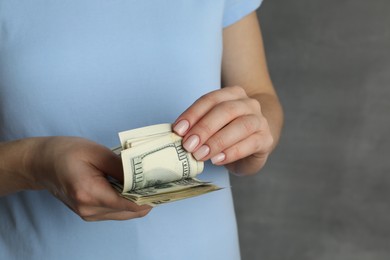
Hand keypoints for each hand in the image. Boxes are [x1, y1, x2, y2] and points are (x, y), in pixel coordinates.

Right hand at [30, 137, 150, 220]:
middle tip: (161, 182)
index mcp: (89, 193)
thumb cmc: (65, 152)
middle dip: (147, 197)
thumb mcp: (96, 153)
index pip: (129, 203)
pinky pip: (116, 211)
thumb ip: (121, 166)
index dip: (149, 196)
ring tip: (149, 183)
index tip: (165, 186)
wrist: (40, 163)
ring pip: (125, 213)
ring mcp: (88, 214)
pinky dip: (127, 201)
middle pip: (130, 211)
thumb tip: (144, 175)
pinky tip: (133, 187)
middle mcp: (89, 209)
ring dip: (138, 200)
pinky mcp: (89, 213)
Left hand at [173, 86, 273, 174]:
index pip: (210, 99)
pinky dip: (232, 152)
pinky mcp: (266, 139)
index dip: (193, 114)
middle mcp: (248, 103)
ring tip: (201, 155)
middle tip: (188, 145)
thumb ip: (198, 126)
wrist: (258, 141)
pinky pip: (250, 143)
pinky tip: (217, 160)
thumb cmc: (229, 132)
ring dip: (217, 141)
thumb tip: (177, 134)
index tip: (178, 130)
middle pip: (225, 110)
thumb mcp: (213, 126)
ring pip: (240, 126)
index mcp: (232, 94)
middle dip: (204, 128)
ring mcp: (260, 120)